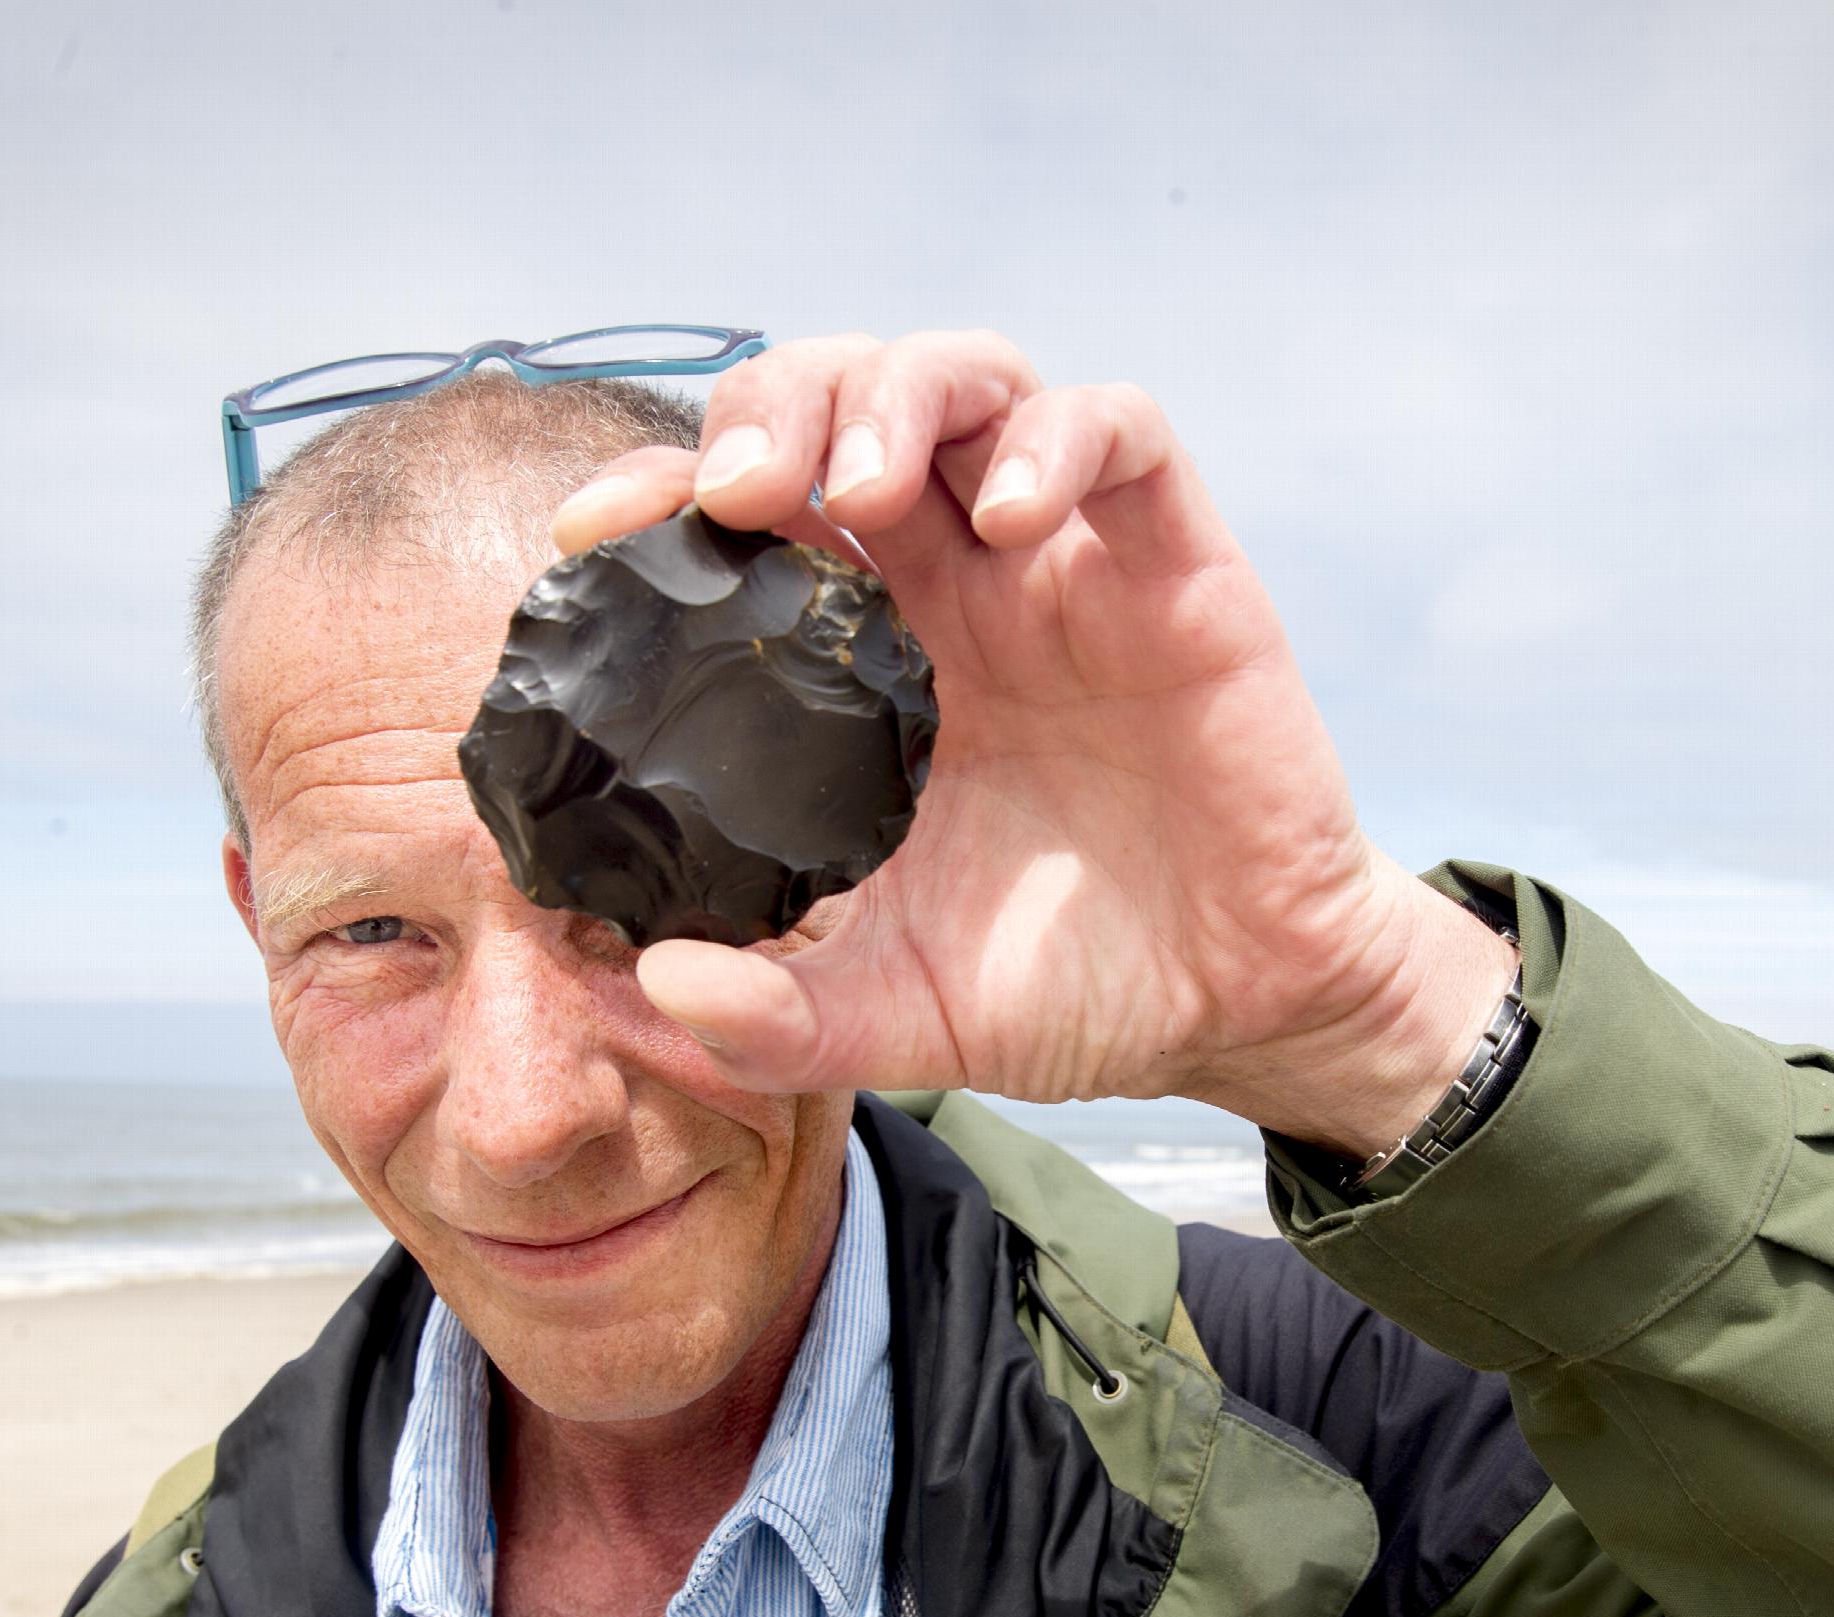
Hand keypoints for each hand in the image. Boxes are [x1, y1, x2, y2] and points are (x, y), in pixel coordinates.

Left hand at [548, 331, 1515, 1157]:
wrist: (1240, 1007)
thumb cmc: (1069, 986)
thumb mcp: (897, 1014)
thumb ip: (773, 1017)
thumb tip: (645, 988)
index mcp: (869, 659)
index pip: (750, 518)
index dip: (664, 493)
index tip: (592, 535)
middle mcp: (957, 584)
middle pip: (846, 400)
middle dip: (779, 407)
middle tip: (741, 494)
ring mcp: (1066, 563)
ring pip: (975, 381)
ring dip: (901, 396)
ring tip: (865, 486)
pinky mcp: (1177, 565)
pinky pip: (1125, 432)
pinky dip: (1060, 440)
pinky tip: (1015, 521)